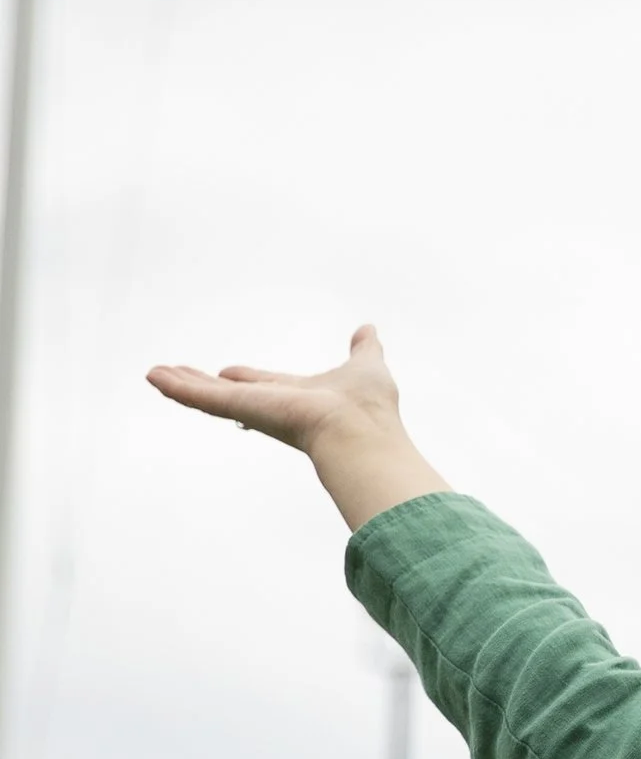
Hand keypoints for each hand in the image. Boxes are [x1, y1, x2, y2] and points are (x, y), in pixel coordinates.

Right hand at [146, 323, 446, 533]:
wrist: (359, 429)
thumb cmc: (370, 407)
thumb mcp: (366, 364)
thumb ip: (364, 348)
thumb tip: (369, 329)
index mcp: (299, 396)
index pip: (264, 386)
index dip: (246, 379)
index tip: (228, 373)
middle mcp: (272, 406)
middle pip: (228, 393)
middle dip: (204, 384)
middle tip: (178, 375)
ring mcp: (253, 409)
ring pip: (209, 396)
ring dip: (181, 384)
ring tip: (153, 373)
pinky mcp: (240, 408)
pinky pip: (201, 398)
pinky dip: (176, 388)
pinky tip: (154, 377)